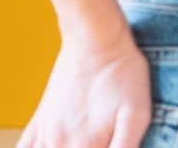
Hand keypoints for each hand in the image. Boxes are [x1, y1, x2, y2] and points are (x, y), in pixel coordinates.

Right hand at [25, 0, 151, 147]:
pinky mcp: (39, 121)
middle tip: (98, 140)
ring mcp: (46, 133)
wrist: (96, 39)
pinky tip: (49, 145)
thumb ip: (126, 147)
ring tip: (79, 141)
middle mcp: (59, 145)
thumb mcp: (138, 114)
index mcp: (86, 147)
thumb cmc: (123, 74)